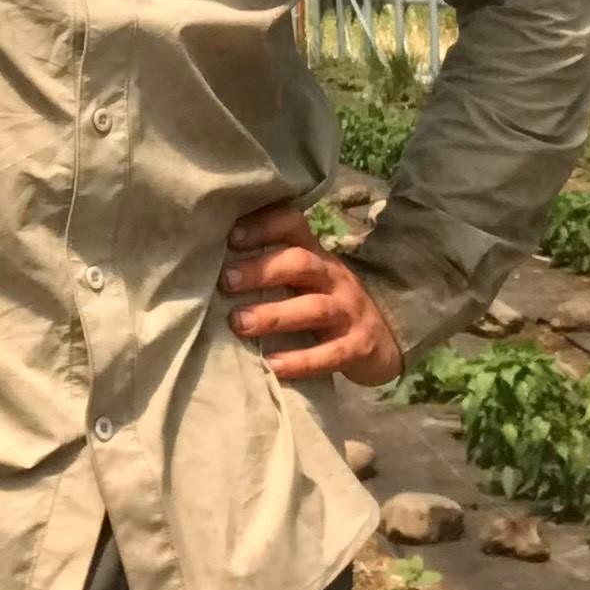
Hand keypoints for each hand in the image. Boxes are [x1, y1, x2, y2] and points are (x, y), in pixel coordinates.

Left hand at [220, 201, 403, 388]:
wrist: (382, 343)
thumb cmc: (324, 306)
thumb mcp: (304, 281)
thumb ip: (270, 269)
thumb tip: (207, 264)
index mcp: (316, 255)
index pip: (293, 224)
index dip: (264, 225)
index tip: (230, 236)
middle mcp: (333, 277)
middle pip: (300, 263)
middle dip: (261, 270)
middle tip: (225, 281)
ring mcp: (348, 311)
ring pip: (313, 308)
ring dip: (274, 315)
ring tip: (239, 323)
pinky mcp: (357, 347)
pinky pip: (329, 353)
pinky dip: (300, 360)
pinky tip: (272, 365)